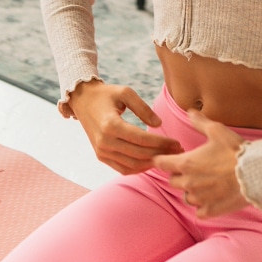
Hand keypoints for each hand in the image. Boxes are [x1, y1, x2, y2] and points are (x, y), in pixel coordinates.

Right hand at [68, 81, 182, 174]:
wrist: (83, 100)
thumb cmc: (106, 94)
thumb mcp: (125, 93)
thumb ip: (143, 108)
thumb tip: (159, 124)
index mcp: (110, 124)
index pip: (142, 139)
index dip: (161, 143)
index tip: (177, 143)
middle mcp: (105, 141)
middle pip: (139, 154)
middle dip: (161, 154)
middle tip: (178, 151)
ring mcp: (101, 151)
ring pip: (132, 165)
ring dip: (152, 163)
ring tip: (168, 157)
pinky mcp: (101, 156)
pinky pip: (123, 168)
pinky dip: (139, 168)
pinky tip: (152, 161)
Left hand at [152, 110, 250, 218]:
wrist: (255, 173)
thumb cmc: (235, 150)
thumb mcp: (216, 130)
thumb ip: (199, 122)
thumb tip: (189, 112)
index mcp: (186, 163)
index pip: (161, 163)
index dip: (163, 159)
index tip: (170, 157)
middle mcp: (189, 183)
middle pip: (172, 181)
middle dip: (178, 174)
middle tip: (192, 168)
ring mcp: (199, 199)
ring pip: (186, 197)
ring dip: (191, 191)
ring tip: (204, 183)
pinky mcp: (211, 211)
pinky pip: (199, 211)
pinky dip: (202, 206)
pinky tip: (211, 198)